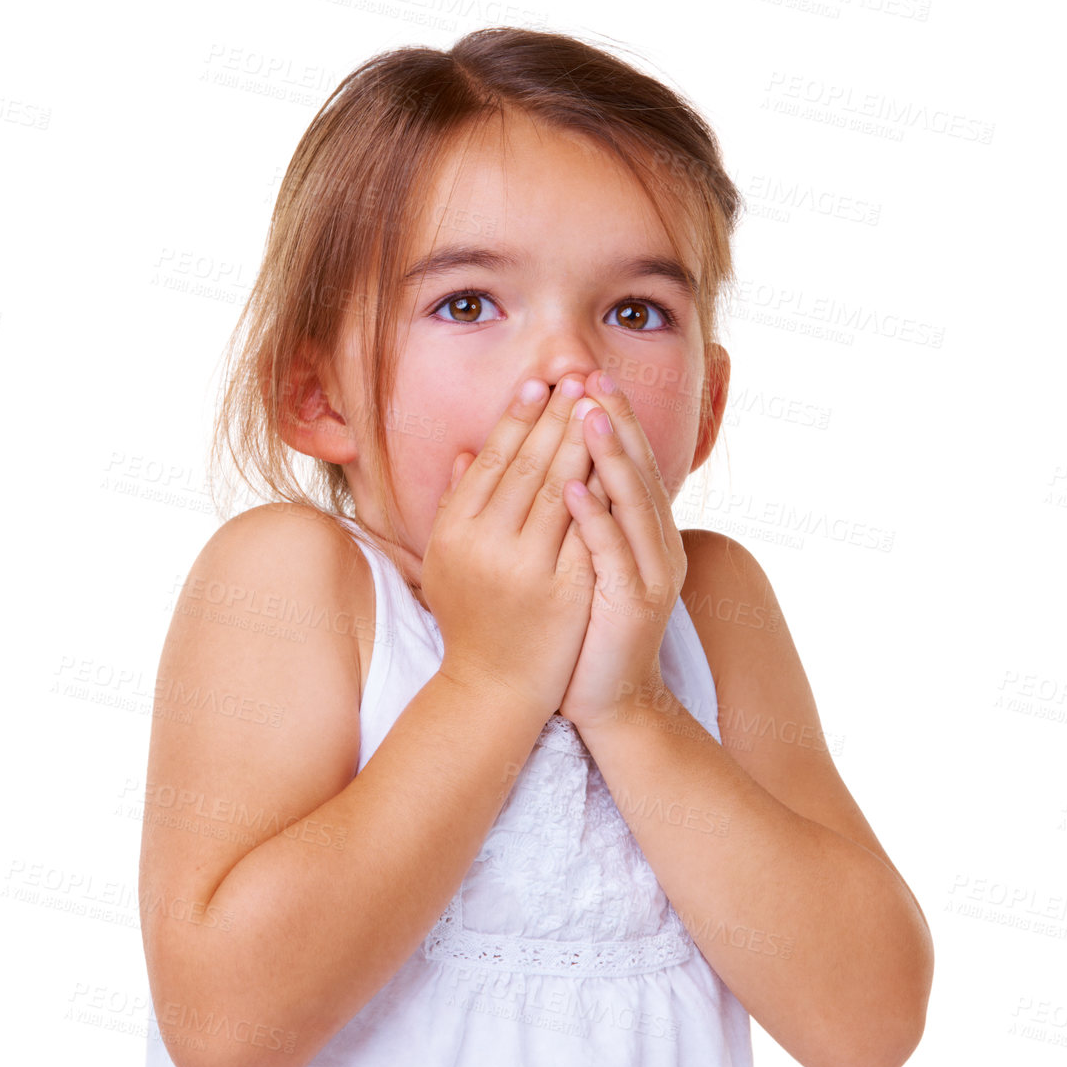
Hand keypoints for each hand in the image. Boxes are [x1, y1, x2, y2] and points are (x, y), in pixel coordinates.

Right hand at [419, 376, 599, 720]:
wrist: (493, 689)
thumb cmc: (472, 620)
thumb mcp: (450, 560)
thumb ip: (457, 505)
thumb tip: (466, 453)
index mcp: (455, 531)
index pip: (492, 460)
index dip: (517, 418)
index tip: (540, 384)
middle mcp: (484, 545)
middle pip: (528, 465)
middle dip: (556, 417)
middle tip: (578, 377)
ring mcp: (525, 568)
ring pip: (561, 490)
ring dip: (583, 441)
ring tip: (599, 406)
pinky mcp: (563, 591)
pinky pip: (587, 531)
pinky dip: (601, 493)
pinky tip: (615, 463)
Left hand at [553, 371, 686, 733]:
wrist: (610, 700)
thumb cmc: (586, 630)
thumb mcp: (580, 562)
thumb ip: (574, 516)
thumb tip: (553, 469)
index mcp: (645, 532)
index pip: (629, 462)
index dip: (611, 418)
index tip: (585, 376)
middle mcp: (658, 546)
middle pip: (638, 470)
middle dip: (615, 421)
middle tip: (592, 376)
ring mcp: (651, 574)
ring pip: (631, 503)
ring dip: (610, 456)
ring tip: (586, 415)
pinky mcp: (634, 604)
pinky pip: (612, 552)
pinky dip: (594, 518)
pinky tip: (573, 488)